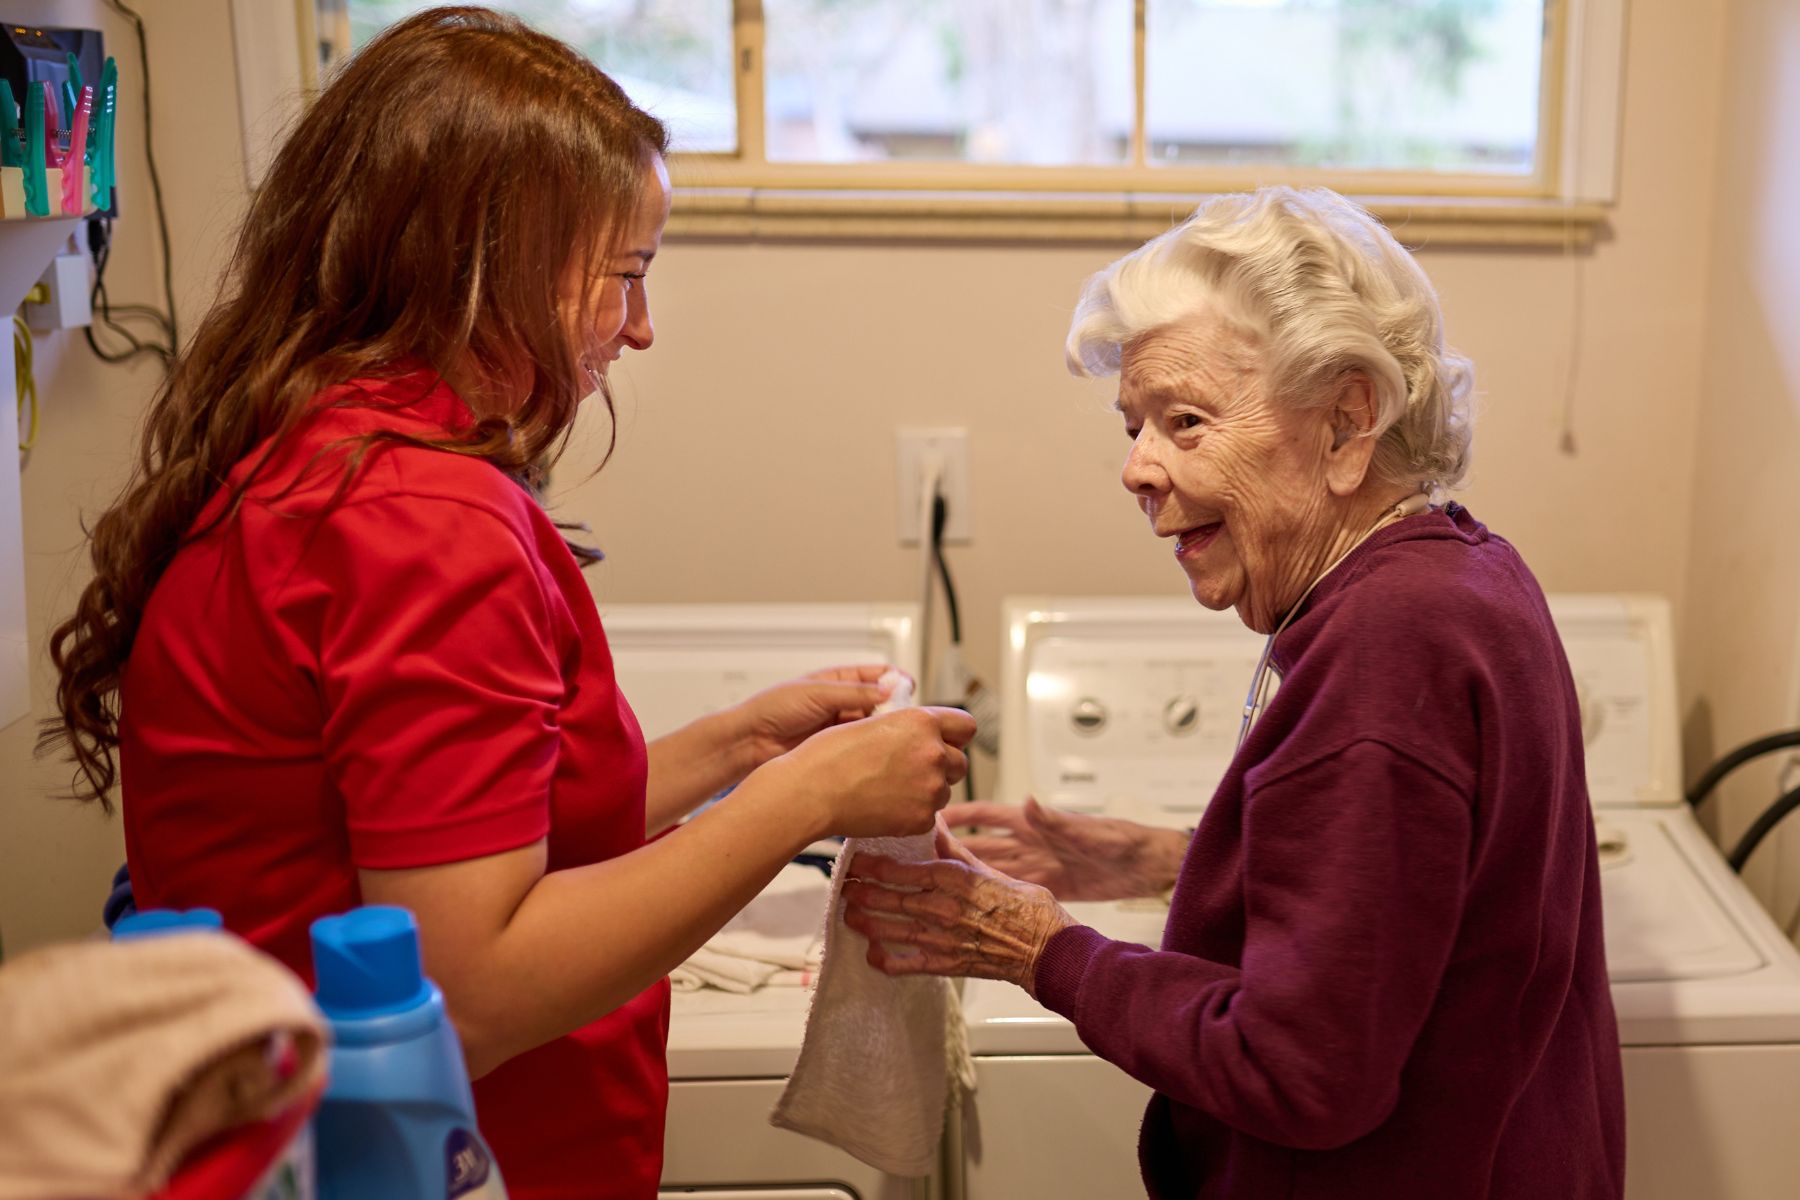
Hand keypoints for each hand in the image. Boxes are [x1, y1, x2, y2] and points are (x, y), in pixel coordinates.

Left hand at [732, 665, 901, 771]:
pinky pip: (861, 744)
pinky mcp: (836, 749)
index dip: (893, 678)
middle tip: (906, 712)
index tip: (910, 684)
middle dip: (894, 705)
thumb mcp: (817, 693)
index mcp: (835, 681)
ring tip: (894, 731)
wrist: (750, 741)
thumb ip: (854, 693)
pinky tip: (880, 748)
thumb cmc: (773, 709)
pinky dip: (872, 745)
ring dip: (883, 727)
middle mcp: (840, 703)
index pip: (873, 675)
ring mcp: (839, 726)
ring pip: (871, 724)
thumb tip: (888, 689)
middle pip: (877, 701)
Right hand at [760, 706, 976, 839]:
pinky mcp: (922, 818)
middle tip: (910, 771)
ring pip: (945, 790)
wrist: (810, 793)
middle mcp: (933, 752)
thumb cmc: (829, 755)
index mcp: (921, 722)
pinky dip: (913, 813)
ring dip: (927, 790)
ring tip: (891, 789)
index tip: (945, 742)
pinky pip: (930, 815)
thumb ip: (907, 727)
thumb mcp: (873, 723)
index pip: (965, 725)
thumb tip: (922, 735)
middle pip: (959, 761)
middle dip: (941, 766)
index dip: (954, 734)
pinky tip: (886, 807)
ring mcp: (930, 788)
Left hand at [842, 819, 1076, 997]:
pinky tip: (872, 954)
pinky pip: (906, 965)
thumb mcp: (987, 868)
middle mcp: (942, 908)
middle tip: (842, 886)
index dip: (870, 865)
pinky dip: (885, 961)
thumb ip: (954, 849)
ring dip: (864, 922)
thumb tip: (933, 822)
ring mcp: (941, 939)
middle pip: (887, 899)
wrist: (1046, 947)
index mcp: (953, 879)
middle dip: (859, 892)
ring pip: (889, 930)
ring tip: (848, 915)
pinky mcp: (945, 964)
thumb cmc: (1024, 906)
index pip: (898, 870)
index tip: (855, 860)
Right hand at [941, 797, 1187, 900]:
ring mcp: (1037, 868)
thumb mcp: (1088, 831)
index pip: (987, 816)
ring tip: (932, 886)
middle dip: (949, 849)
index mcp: (1035, 825)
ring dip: (965, 877)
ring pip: (991, 872)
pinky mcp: (1048, 890)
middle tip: (916, 857)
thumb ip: (1056, 821)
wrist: (1149, 867)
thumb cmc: (1123, 840)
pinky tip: (972, 908)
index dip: (958, 815)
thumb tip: (1028, 802)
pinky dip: (992, 899)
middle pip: (980, 846)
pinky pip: (1012, 894)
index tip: (928, 815)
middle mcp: (1030, 845)